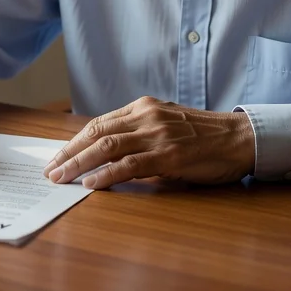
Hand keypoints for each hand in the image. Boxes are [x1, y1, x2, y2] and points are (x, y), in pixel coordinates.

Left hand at [42, 97, 255, 189]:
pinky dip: (106, 174)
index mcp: (143, 107)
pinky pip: (130, 164)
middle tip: (50, 170)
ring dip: (79, 164)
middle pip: (96, 133)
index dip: (75, 141)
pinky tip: (91, 183)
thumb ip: (139, 133)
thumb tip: (107, 153)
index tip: (58, 156)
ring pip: (107, 147)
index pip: (99, 123)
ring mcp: (157, 135)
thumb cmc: (204, 136)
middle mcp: (146, 116)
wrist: (240, 138)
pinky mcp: (169, 156)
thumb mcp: (167, 124)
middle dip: (69, 153)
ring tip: (61, 178)